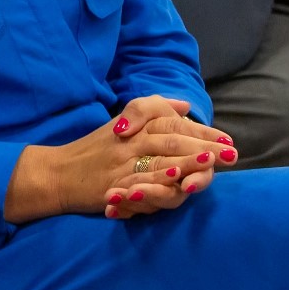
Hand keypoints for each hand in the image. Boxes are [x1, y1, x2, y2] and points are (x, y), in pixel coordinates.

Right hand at [7, 95, 233, 222]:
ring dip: (187, 159)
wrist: (57, 172)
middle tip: (231, 153)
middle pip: (170, 137)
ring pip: (158, 157)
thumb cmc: (93, 149)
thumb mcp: (121, 123)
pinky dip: (159, 179)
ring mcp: (120, 162)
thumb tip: (185, 105)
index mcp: (133, 125)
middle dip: (203, 145)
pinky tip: (177, 181)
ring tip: (212, 161)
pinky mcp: (112, 184)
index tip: (227, 139)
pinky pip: (139, 181)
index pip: (171, 122)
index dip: (200, 130)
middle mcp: (128, 141)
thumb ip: (153, 111)